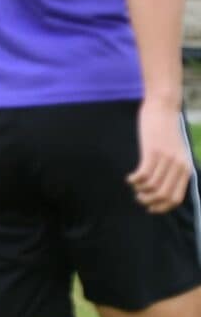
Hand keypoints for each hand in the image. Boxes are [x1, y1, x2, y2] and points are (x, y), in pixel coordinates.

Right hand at [129, 98, 191, 212]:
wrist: (163, 108)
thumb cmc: (166, 131)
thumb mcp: (175, 152)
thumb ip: (173, 168)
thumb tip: (160, 188)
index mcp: (185, 168)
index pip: (176, 198)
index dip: (162, 208)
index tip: (150, 208)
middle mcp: (178, 165)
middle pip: (163, 195)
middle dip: (149, 201)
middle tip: (139, 197)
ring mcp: (166, 158)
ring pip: (152, 186)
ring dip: (140, 191)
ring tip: (134, 186)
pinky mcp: (153, 151)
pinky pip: (143, 174)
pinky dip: (134, 180)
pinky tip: (130, 177)